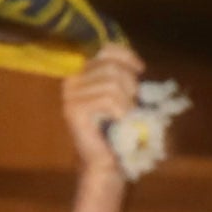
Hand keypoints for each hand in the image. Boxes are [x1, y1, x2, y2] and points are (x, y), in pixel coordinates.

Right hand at [61, 45, 144, 180]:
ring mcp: (70, 94)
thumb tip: (139, 65)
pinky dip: (121, 111)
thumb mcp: (126, 96)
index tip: (141, 69)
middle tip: (132, 104)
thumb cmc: (120, 128)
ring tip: (125, 116)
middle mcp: (72, 79)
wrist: (107, 161)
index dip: (127, 56)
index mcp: (83, 71)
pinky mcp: (73, 109)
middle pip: (111, 67)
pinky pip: (107, 100)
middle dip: (130, 85)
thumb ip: (127, 77)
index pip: (105, 49)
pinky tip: (120, 121)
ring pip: (112, 84)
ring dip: (127, 102)